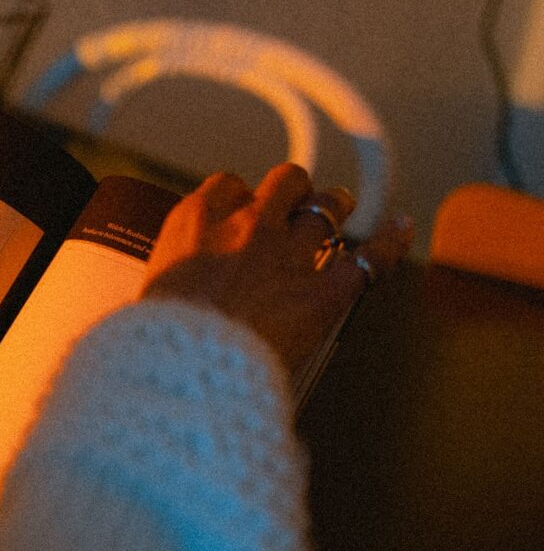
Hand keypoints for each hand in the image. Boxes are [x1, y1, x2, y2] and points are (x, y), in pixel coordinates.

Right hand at [141, 163, 413, 375]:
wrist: (186, 368)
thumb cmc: (159, 341)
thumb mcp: (150, 295)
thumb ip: (172, 281)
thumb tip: (171, 298)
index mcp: (196, 222)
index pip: (227, 186)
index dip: (239, 197)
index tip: (240, 211)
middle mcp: (247, 225)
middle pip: (285, 183)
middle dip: (293, 191)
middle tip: (295, 205)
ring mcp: (290, 254)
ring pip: (327, 209)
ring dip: (333, 209)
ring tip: (337, 211)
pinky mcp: (326, 292)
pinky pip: (369, 258)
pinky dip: (388, 242)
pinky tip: (400, 229)